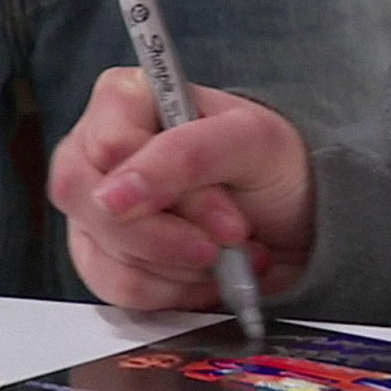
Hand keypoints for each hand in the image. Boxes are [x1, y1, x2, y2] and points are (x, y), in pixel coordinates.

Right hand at [48, 68, 313, 309]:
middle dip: (169, 238)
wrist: (296, 218)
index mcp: (125, 99)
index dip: (164, 188)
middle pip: (94, 206)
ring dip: (180, 267)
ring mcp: (94, 207)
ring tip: (227, 252)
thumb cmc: (272, 164)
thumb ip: (184, 156)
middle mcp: (96, 151)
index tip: (224, 214)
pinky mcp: (103, 256)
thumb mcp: (250, 142)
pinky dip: (172, 291)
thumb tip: (113, 197)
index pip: (108, 147)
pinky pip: (115, 289)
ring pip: (104, 256)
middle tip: (228, 238)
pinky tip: (207, 274)